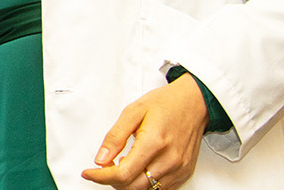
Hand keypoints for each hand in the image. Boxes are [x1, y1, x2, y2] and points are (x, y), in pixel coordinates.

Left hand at [79, 74, 209, 189]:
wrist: (194, 103)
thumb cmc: (165, 103)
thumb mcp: (133, 112)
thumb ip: (115, 137)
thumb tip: (100, 159)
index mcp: (154, 142)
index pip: (123, 173)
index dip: (101, 177)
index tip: (88, 173)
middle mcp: (169, 160)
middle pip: (133, 186)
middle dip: (112, 181)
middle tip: (104, 167)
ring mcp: (179, 169)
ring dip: (128, 183)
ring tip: (122, 165)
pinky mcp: (184, 173)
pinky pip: (160, 188)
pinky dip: (144, 183)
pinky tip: (138, 169)